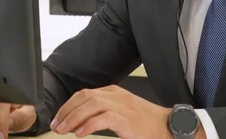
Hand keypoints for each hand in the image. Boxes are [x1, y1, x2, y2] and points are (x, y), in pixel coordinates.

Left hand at [51, 85, 203, 138]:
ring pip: (91, 105)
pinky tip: (81, 133)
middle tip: (57, 125)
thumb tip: (82, 122)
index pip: (84, 94)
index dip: (68, 105)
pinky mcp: (127, 119)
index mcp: (115, 93)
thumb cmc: (147, 124)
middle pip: (84, 97)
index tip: (59, 118)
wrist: (169, 128)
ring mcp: (123, 106)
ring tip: (64, 130)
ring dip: (73, 118)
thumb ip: (106, 112)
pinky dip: (89, 125)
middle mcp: (117, 96)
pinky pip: (103, 118)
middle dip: (67, 111)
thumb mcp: (124, 113)